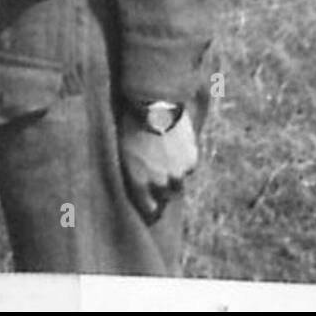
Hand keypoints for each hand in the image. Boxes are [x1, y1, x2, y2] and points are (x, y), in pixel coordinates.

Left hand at [119, 108, 198, 223]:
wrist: (155, 108)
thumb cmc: (131, 125)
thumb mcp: (124, 148)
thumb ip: (132, 169)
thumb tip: (137, 181)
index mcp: (139, 181)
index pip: (148, 208)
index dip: (150, 208)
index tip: (151, 207)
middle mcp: (160, 182)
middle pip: (166, 197)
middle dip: (163, 191)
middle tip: (160, 179)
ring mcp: (177, 173)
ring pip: (179, 184)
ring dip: (175, 177)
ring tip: (168, 162)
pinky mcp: (191, 161)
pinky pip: (189, 168)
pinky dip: (184, 162)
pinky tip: (177, 149)